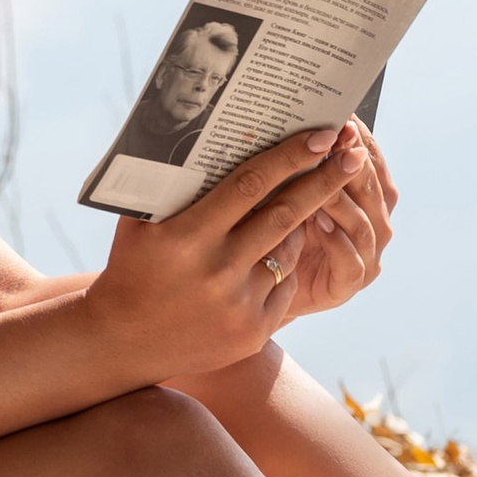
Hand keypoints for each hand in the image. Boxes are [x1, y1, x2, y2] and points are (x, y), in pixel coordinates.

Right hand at [81, 124, 380, 385]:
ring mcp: (239, 304)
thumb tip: (210, 135)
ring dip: (299, 224)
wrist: (123, 341)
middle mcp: (217, 270)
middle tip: (353, 154)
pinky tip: (266, 257)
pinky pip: (283, 284)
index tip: (322, 135)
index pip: (250, 185)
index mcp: (187, 235)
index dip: (289, 158)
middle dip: (324, 180)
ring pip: (287, 249)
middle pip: (285, 214)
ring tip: (296, 208)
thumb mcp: (140, 221)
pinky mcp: (254, 331)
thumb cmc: (133, 266)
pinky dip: (280, 265)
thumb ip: (173, 185)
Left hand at [270, 120, 396, 324]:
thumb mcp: (286, 190)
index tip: (341, 117)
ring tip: (321, 183)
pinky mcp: (348, 284)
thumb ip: (297, 163)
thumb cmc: (275, 230)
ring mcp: (366, 255)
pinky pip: (352, 261)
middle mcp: (373, 223)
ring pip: (364, 223)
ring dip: (343, 200)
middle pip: (374, 188)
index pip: (371, 159)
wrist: (261, 286)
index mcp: (364, 194)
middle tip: (333, 141)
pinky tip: (319, 222)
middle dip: (352, 162)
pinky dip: (337, 240)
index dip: (359, 137)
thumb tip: (288, 117)